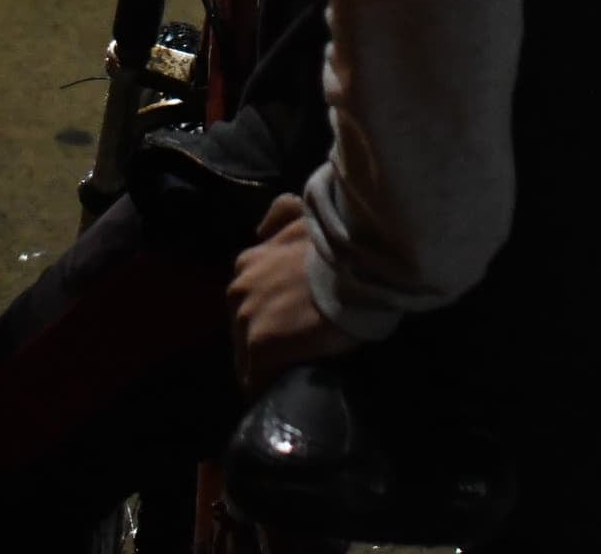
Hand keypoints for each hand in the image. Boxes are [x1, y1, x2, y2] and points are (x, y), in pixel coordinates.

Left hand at [228, 193, 352, 388]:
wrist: (361, 265)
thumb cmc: (340, 241)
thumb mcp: (302, 213)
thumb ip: (278, 218)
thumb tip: (262, 229)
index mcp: (248, 260)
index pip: (249, 299)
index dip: (272, 313)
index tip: (295, 320)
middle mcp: (238, 287)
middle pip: (244, 326)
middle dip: (268, 332)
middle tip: (300, 341)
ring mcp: (246, 317)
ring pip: (247, 352)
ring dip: (269, 359)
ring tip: (296, 365)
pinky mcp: (260, 346)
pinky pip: (255, 380)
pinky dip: (269, 385)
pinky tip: (287, 386)